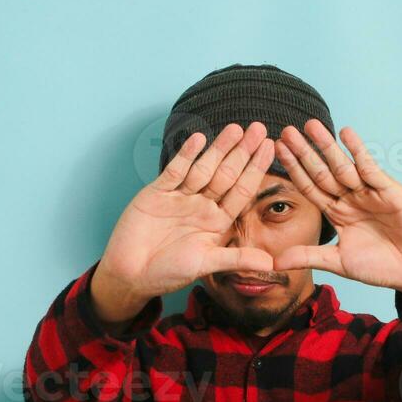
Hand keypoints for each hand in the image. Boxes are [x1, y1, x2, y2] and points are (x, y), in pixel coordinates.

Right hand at [91, 122, 277, 324]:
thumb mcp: (206, 264)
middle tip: (258, 128)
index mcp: (217, 222)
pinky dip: (186, 155)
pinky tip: (199, 139)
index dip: (255, 170)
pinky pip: (175, 170)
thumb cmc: (168, 273)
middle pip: (226, 174)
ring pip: (203, 168)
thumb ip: (236, 260)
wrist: (130, 273)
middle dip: (242, 152)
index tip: (269, 148)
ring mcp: (180, 197)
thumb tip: (270, 265)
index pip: (241, 191)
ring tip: (235, 129)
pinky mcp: (157, 192)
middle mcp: (201, 206)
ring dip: (218, 149)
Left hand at [270, 120, 401, 310]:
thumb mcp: (339, 262)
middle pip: (322, 171)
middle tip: (286, 131)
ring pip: (343, 166)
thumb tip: (274, 263)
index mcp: (337, 213)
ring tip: (310, 125)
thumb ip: (309, 256)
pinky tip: (346, 133)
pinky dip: (358, 151)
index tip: (276, 151)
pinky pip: (370, 168)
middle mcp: (351, 199)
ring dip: (326, 146)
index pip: (310, 187)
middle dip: (305, 152)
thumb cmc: (381, 268)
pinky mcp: (389, 191)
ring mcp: (370, 193)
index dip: (294, 169)